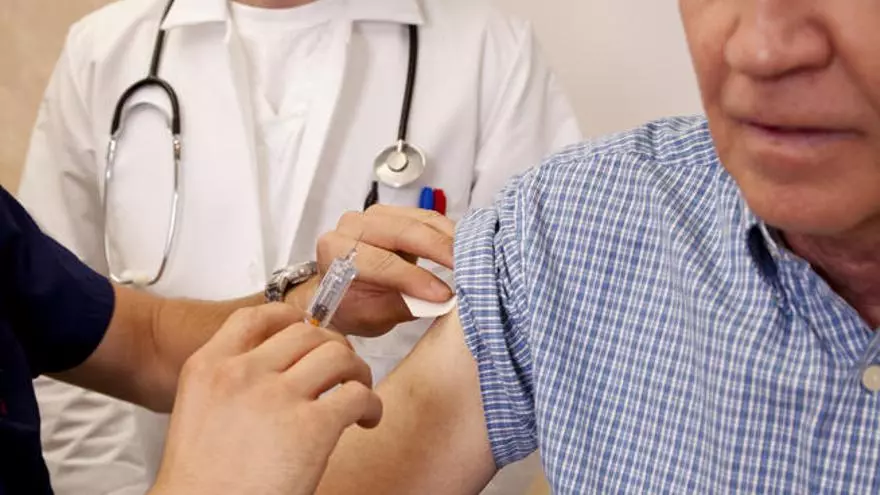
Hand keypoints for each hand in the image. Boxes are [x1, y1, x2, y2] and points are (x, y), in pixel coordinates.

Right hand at [150, 304, 381, 494]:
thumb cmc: (205, 484)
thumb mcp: (200, 414)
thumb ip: (232, 384)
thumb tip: (280, 368)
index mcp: (208, 368)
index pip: (255, 317)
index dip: (290, 317)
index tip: (308, 328)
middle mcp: (242, 373)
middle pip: (306, 332)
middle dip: (331, 346)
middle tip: (340, 369)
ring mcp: (277, 396)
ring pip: (338, 355)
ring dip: (357, 371)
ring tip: (357, 393)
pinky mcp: (312, 426)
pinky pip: (358, 394)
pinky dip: (371, 405)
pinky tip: (366, 420)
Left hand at [289, 205, 455, 336]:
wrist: (344, 292)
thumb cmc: (354, 306)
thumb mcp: (374, 316)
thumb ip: (405, 305)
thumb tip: (442, 300)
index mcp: (336, 251)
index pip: (380, 261)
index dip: (414, 277)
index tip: (443, 294)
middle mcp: (352, 225)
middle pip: (402, 231)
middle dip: (438, 249)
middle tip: (468, 268)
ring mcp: (375, 215)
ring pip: (419, 219)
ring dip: (450, 238)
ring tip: (475, 256)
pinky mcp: (396, 212)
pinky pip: (427, 217)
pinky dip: (449, 232)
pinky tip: (467, 245)